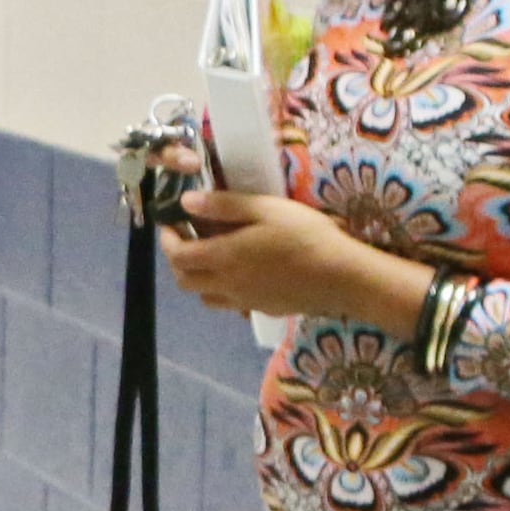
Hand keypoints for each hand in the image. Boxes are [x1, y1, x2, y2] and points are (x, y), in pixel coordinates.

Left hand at [164, 188, 430, 332]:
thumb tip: (186, 201)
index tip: (170, 224)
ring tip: (212, 255)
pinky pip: (231, 303)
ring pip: (205, 296)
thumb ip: (224, 205)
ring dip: (198, 277)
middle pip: (184, 280)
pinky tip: (242, 273)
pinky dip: (223, 289)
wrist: (343, 276)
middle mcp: (227, 285)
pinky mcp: (263, 309)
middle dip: (178, 259)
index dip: (167, 240)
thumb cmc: (305, 236)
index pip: (177, 256)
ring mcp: (244, 301)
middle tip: (188, 238)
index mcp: (223, 258)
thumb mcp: (265, 209)